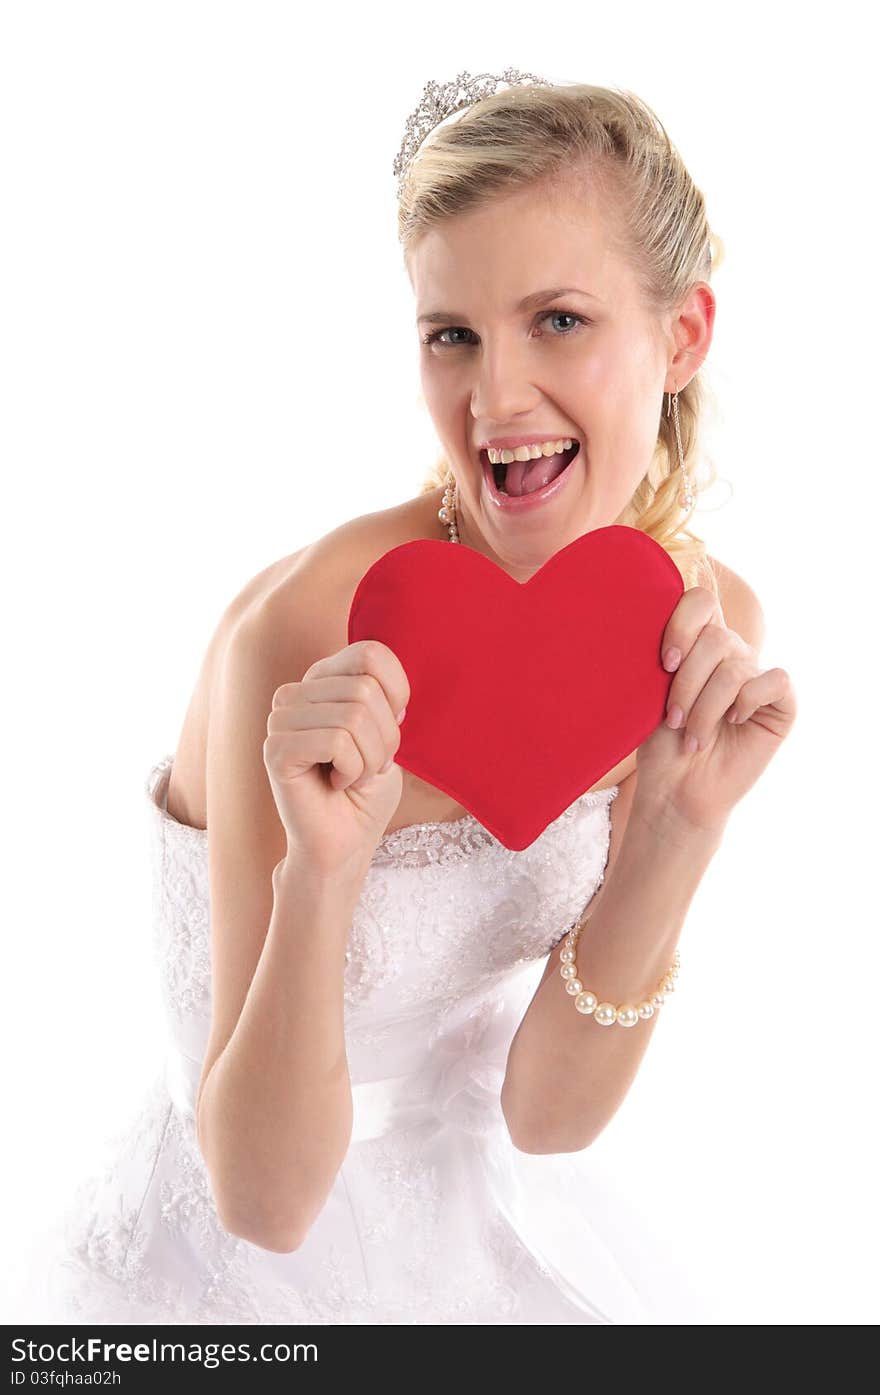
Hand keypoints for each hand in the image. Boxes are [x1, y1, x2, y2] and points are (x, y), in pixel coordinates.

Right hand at [263, 639, 409, 875]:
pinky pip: (336, 741)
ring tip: (351, 777)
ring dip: (369, 759)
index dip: (398, 693)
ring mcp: (280, 719)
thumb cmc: (365, 792)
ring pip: (354, 716)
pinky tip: (336, 784)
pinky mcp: (275, 749)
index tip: (388, 732)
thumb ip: (386, 697)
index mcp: (321, 680)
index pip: (371, 653)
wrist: (344, 844)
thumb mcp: (387, 734)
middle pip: (366, 689)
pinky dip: (352, 770)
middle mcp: (295, 692)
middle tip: (368, 766)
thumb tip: (388, 677)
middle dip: (385, 738)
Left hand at [634, 585, 796, 838]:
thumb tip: (642, 615)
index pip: (701, 600)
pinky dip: (747, 703)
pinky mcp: (782, 703)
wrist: (675, 790)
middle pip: (716, 637)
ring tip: (692, 736)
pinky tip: (732, 723)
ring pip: (736, 667)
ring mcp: (758, 676)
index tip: (665, 663)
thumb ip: (659, 652)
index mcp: (699, 641)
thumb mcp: (648, 692)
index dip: (682, 624)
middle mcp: (732, 652)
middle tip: (673, 718)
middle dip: (687, 682)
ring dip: (706, 707)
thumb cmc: (658, 742)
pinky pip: (774, 680)